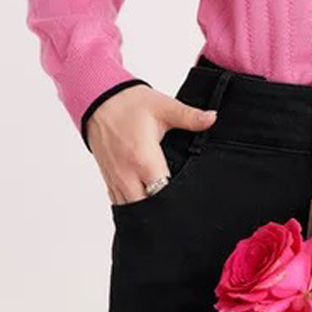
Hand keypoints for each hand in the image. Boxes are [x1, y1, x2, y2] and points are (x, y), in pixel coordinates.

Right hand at [87, 86, 217, 205]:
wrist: (99, 100)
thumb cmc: (129, 104)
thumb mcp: (163, 107)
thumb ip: (189, 117)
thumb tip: (212, 118)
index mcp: (143, 158)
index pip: (161, 192)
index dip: (176, 199)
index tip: (187, 199)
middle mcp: (127, 173)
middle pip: (145, 208)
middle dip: (162, 210)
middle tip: (179, 208)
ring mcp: (115, 178)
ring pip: (130, 210)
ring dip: (146, 211)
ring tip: (164, 211)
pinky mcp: (108, 178)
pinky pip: (119, 203)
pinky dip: (132, 206)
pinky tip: (145, 205)